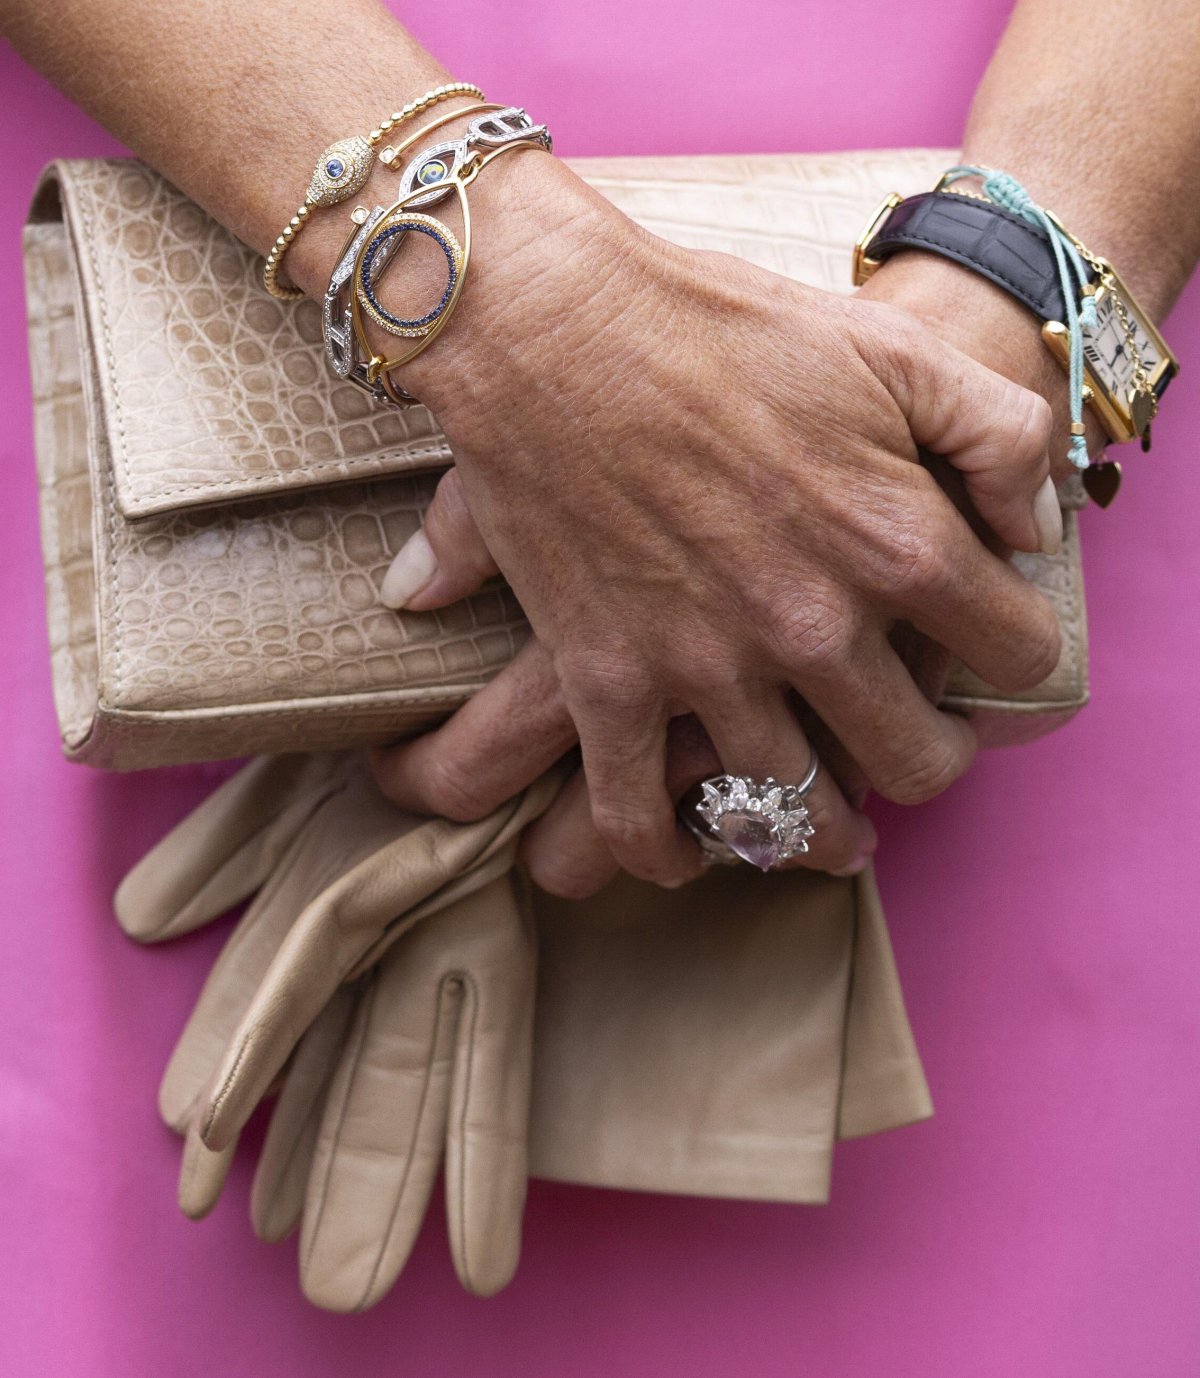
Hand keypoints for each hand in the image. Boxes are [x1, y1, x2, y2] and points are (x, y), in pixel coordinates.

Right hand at [374, 157, 1060, 889]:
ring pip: (789, 810)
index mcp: (896, 542)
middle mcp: (811, 627)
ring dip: (819, 832)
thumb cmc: (723, 327)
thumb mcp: (897, 346)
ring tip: (828, 827)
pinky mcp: (607, 682)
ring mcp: (704, 668)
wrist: (553, 327)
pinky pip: (637, 815)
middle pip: (917, 761)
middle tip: (913, 743)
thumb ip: (1000, 434)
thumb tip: (1032, 529)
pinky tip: (682, 851)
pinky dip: (662, 850)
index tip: (984, 648)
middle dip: (932, 760)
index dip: (1014, 654)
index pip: (1015, 654)